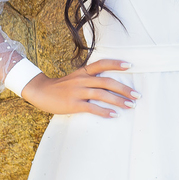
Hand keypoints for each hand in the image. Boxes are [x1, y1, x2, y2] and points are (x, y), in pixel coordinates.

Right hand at [20, 59, 138, 117]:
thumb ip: (91, 77)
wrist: (41, 92)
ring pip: (102, 94)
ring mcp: (78, 92)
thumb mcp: (77, 77)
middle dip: (124, 89)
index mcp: (84, 71)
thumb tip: (110, 82)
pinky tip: (115, 115)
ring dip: (119, 101)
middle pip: (107, 81)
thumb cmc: (62, 86)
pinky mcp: (73, 104)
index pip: (103, 64)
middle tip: (137, 95)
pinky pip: (92, 108)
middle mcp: (82, 79)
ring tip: (131, 106)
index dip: (116, 63)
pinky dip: (105, 112)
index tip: (131, 66)